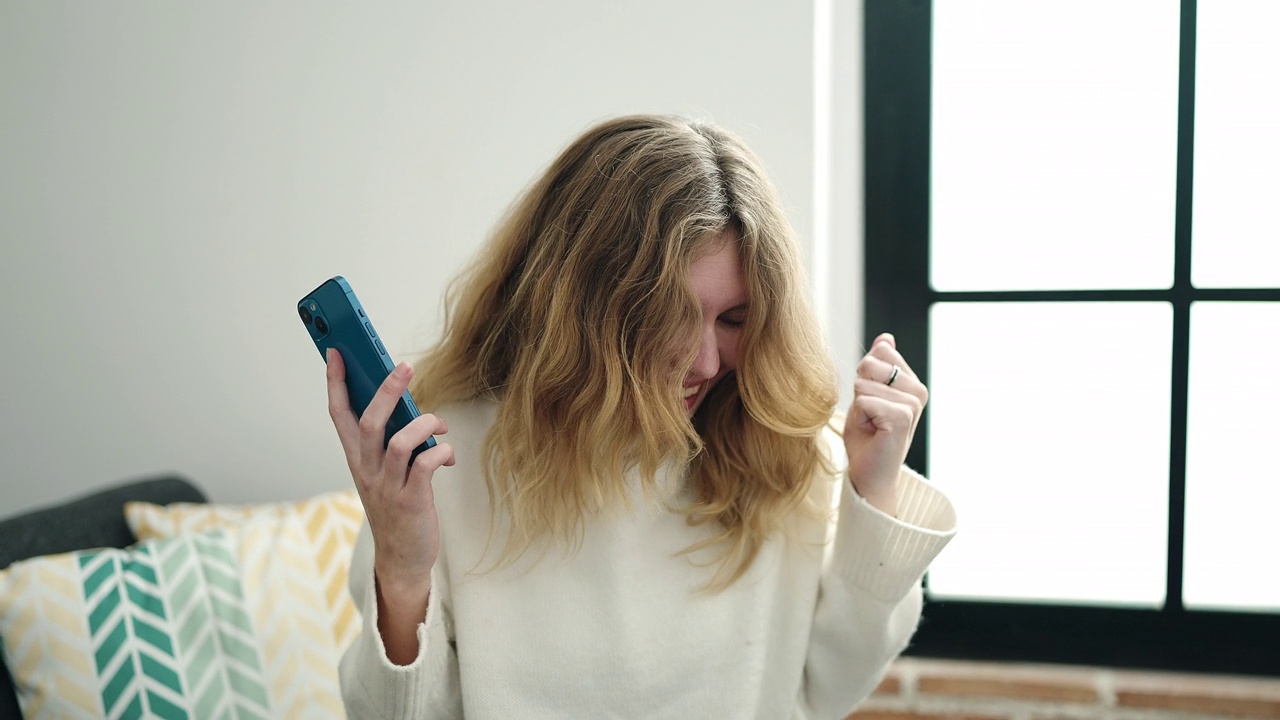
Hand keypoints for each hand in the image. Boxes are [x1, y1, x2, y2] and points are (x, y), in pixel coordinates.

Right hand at [325, 349, 453, 637]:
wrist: (402, 560)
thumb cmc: (397, 508)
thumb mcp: (384, 472)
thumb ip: (389, 441)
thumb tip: (408, 405)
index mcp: (356, 459)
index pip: (339, 415)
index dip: (336, 383)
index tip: (336, 353)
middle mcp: (367, 470)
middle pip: (368, 422)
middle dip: (385, 390)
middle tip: (404, 366)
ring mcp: (387, 486)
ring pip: (398, 442)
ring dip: (423, 424)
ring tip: (438, 424)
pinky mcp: (411, 501)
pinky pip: (425, 466)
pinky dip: (441, 453)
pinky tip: (449, 456)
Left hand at [843, 333, 926, 515]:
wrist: (869, 474)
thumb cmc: (867, 438)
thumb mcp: (867, 394)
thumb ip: (877, 366)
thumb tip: (886, 338)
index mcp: (912, 382)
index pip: (880, 352)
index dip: (864, 377)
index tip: (872, 403)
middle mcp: (918, 390)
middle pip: (870, 363)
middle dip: (859, 390)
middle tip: (869, 416)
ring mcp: (913, 403)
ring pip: (864, 384)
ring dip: (859, 408)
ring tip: (871, 426)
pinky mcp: (902, 416)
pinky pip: (864, 401)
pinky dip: (860, 417)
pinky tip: (873, 432)